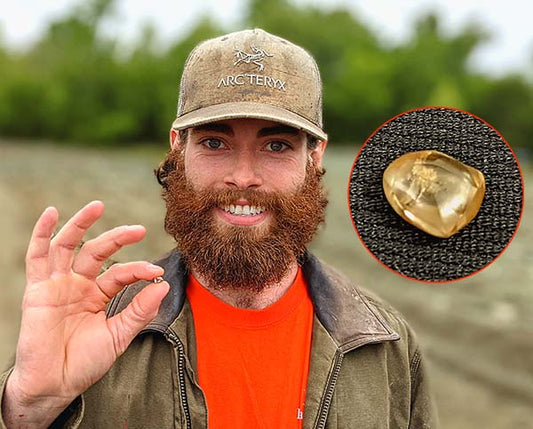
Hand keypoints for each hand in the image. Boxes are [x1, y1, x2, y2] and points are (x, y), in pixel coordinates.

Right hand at [2, 201, 169, 427]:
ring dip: (81, 224)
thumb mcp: (119, 335)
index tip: (155, 270)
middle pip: (97, 252)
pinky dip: (42, 233)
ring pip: (68, 246)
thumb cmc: (85, 363)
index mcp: (98, 295)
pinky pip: (37, 257)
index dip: (138, 269)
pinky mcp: (38, 290)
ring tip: (97, 205)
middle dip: (117, 238)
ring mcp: (58, 285)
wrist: (55, 385)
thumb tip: (163, 285)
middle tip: (139, 229)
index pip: (120, 272)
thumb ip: (139, 310)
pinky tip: (52, 213)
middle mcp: (78, 285)